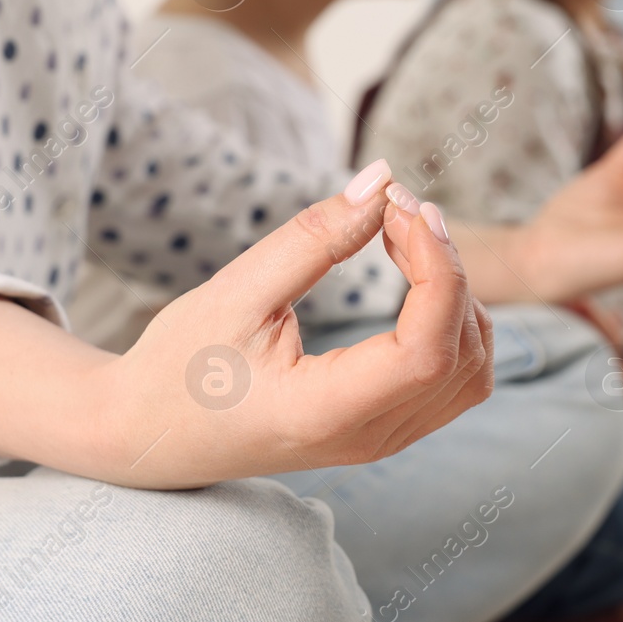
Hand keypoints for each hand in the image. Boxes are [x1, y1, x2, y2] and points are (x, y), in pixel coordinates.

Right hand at [103, 163, 492, 486]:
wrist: (149, 435)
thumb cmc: (179, 364)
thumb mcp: (235, 290)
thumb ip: (313, 239)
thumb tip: (381, 181)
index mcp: (324, 413)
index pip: (427, 352)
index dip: (438, 271)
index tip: (403, 209)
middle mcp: (367, 438)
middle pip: (462, 355)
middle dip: (448, 269)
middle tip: (397, 207)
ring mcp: (382, 441)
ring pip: (473, 370)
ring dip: (457, 293)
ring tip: (401, 236)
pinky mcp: (386, 428)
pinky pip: (454, 378)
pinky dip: (450, 319)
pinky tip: (409, 275)